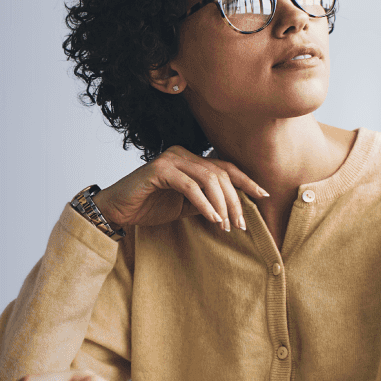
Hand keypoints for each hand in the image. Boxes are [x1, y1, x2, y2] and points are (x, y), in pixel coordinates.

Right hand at [92, 146, 267, 232]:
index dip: (246, 180)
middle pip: (220, 174)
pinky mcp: (159, 170)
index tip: (263, 195)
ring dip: (221, 205)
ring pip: (209, 179)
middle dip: (234, 201)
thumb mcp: (185, 206)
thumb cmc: (149, 206)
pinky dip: (204, 204)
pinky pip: (190, 187)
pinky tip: (212, 218)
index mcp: (190, 159)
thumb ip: (207, 202)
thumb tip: (234, 209)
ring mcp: (171, 159)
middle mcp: (183, 154)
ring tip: (225, 226)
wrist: (117, 210)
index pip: (224, 167)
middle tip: (240, 225)